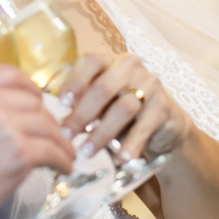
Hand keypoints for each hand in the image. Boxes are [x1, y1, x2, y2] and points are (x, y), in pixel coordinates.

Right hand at [0, 65, 74, 218]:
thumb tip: (0, 110)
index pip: (10, 75)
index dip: (29, 90)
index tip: (37, 102)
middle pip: (32, 101)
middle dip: (45, 119)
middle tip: (50, 134)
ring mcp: (3, 124)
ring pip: (47, 125)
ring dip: (58, 141)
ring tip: (62, 153)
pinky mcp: (18, 152)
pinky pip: (52, 151)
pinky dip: (62, 160)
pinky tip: (62, 167)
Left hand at [59, 53, 191, 162]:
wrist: (162, 122)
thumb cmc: (118, 108)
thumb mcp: (97, 102)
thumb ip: (79, 104)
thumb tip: (55, 122)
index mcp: (109, 60)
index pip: (90, 62)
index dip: (74, 82)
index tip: (61, 105)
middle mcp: (130, 67)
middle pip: (104, 88)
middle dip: (82, 114)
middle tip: (67, 136)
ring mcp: (150, 84)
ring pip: (123, 108)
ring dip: (102, 133)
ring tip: (86, 151)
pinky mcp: (164, 106)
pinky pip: (145, 126)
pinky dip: (131, 144)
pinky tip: (121, 158)